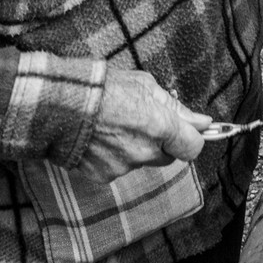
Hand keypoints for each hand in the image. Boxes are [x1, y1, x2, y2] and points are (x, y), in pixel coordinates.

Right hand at [78, 69, 210, 180]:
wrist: (59, 106)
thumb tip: (203, 121)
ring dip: (136, 148)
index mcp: (161, 127)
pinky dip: (114, 156)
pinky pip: (119, 168)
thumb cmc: (103, 89)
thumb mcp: (145, 85)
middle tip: (145, 122)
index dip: (192, 138)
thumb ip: (176, 108)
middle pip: (168, 156)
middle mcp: (145, 151)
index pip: (194, 147)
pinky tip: (101, 138)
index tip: (187, 130)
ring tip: (115, 126)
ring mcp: (124, 167)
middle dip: (163, 143)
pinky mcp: (104, 176)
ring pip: (142, 161)